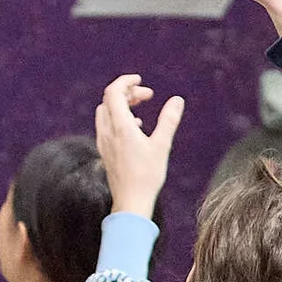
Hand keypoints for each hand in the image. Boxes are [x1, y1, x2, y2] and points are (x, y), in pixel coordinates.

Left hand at [94, 74, 183, 222]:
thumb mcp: (162, 146)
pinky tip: (133, 127)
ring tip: (140, 108)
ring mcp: (104, 141)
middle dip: (127, 92)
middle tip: (147, 95)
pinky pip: (106, 124)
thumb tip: (177, 100)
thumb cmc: (147, 176)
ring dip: (121, 104)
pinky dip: (117, 117)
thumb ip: (169, 120)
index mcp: (120, 126)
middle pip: (109, 99)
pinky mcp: (104, 150)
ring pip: (105, 111)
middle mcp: (107, 131)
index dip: (126, 81)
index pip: (114, 92)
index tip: (140, 80)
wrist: (131, 201)